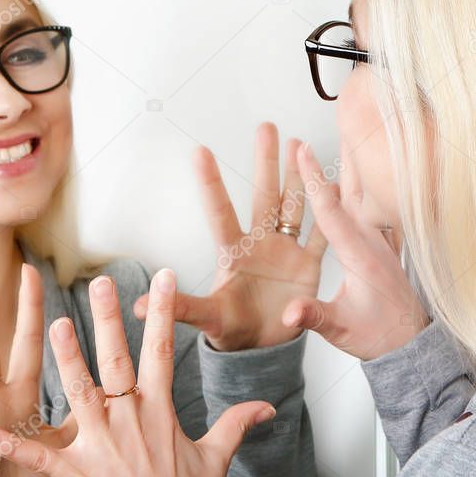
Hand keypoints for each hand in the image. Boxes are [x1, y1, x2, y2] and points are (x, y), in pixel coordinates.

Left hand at [0, 269, 276, 476]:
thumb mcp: (217, 458)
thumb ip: (236, 423)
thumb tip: (267, 407)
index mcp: (160, 413)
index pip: (161, 352)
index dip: (161, 313)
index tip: (162, 278)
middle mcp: (130, 421)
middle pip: (117, 361)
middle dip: (109, 320)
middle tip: (99, 284)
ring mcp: (103, 447)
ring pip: (80, 394)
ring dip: (66, 360)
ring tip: (53, 325)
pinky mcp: (79, 475)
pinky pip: (41, 456)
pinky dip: (13, 446)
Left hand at [134, 122, 325, 350]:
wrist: (262, 350)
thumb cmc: (231, 331)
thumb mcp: (208, 317)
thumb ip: (180, 307)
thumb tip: (138, 305)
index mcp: (233, 253)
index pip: (220, 212)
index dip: (212, 183)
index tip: (201, 151)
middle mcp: (260, 244)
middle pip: (263, 196)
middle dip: (266, 162)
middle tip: (266, 126)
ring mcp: (285, 252)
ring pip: (294, 206)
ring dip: (298, 176)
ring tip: (300, 144)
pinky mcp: (307, 267)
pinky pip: (322, 236)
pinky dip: (331, 214)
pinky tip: (337, 186)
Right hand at [281, 144, 430, 359]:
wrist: (410, 347)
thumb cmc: (378, 338)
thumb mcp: (341, 331)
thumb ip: (314, 318)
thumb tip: (290, 314)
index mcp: (359, 256)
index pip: (331, 211)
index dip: (315, 181)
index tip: (303, 151)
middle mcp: (373, 242)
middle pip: (352, 190)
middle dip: (335, 156)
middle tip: (328, 121)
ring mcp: (382, 241)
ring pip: (365, 195)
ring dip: (353, 165)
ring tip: (346, 132)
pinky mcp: (386, 245)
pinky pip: (372, 207)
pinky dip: (364, 185)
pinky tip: (360, 174)